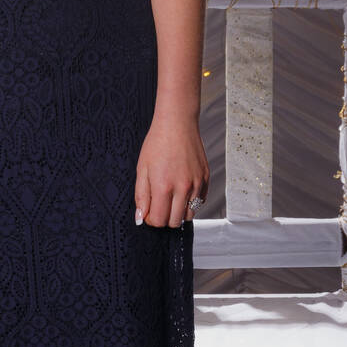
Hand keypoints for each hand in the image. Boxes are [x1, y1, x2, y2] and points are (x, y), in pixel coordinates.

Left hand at [134, 114, 208, 228]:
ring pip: (189, 214)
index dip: (152, 220)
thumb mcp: (142, 169)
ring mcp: (197, 184)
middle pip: (175, 222)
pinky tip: (181, 190)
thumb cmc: (158, 143)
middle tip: (158, 205)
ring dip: (178, 211)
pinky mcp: (205, 179)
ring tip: (170, 197)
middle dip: (165, 218)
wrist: (177, 124)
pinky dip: (190, 202)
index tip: (149, 212)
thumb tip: (141, 218)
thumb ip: (141, 196)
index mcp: (164, 186)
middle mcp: (183, 188)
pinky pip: (200, 202)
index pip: (159, 220)